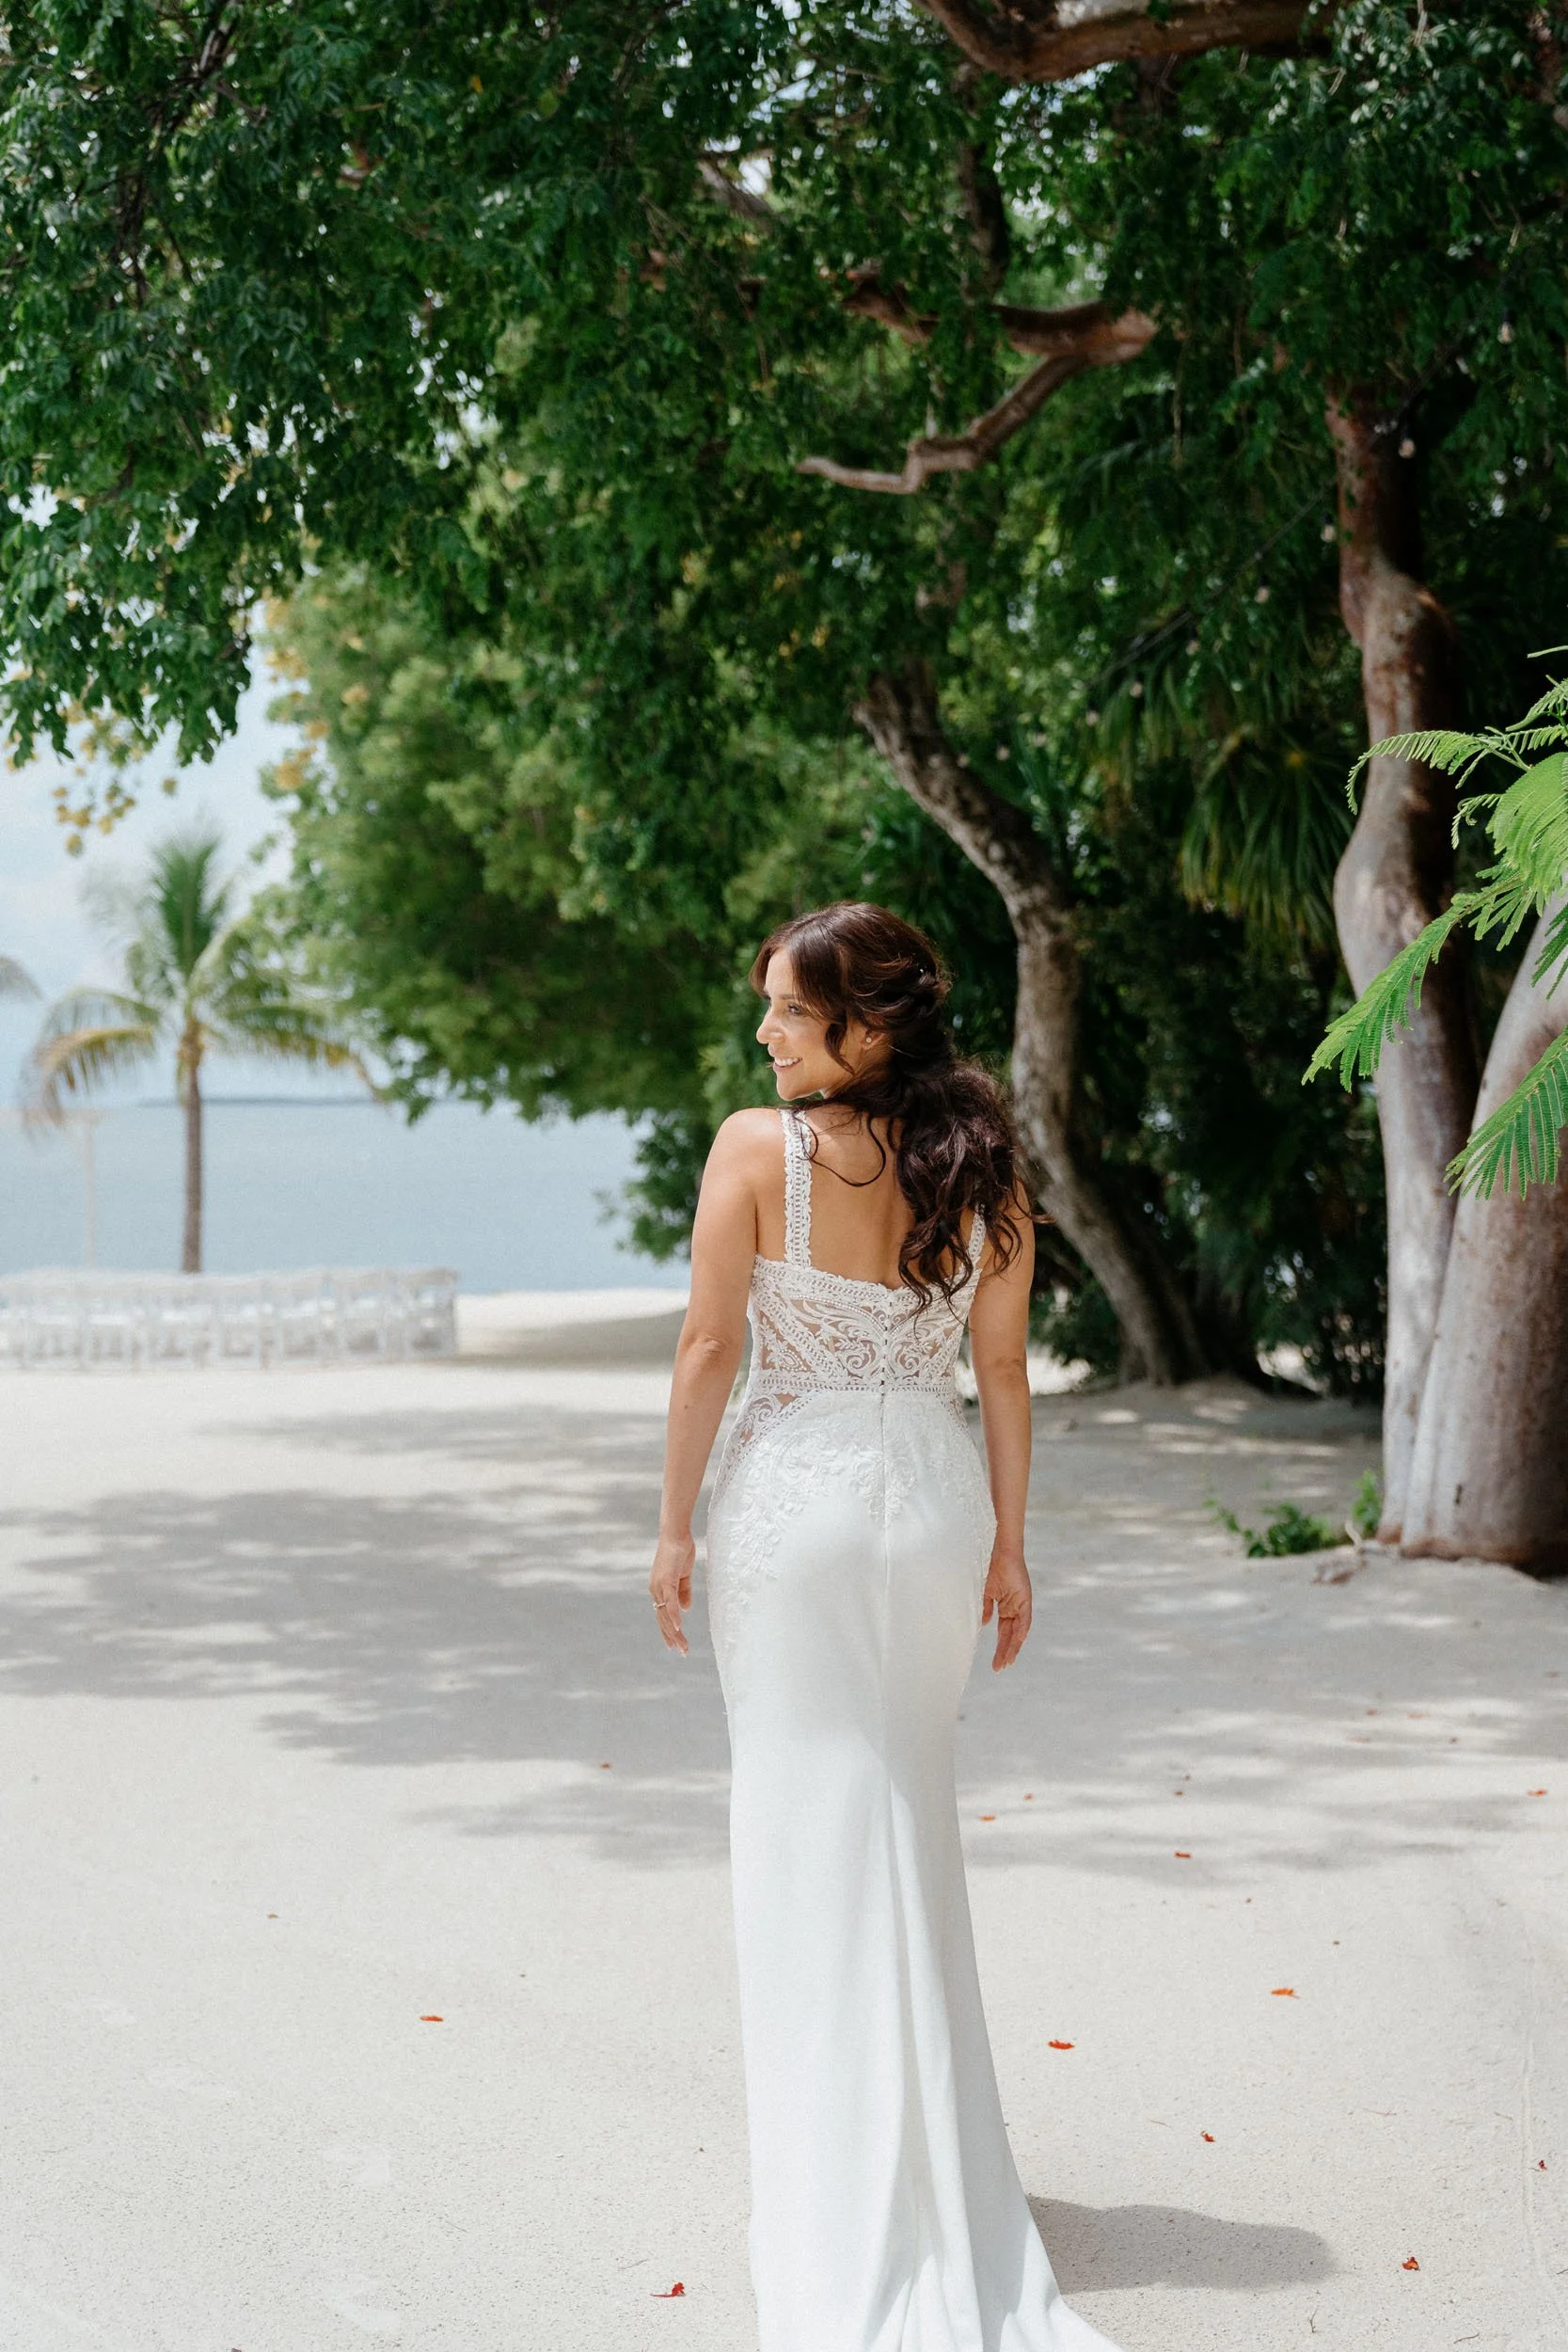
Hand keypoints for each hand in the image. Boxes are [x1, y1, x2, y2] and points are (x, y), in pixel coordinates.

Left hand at [649, 1532, 694, 1654]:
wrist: (676, 1533)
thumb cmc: (680, 1551)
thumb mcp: (684, 1575)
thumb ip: (684, 1592)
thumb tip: (685, 1609)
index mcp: (660, 1590)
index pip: (663, 1615)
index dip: (668, 1631)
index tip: (674, 1646)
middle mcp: (656, 1590)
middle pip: (663, 1619)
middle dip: (672, 1637)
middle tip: (682, 1652)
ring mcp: (659, 1586)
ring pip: (666, 1614)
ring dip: (675, 1631)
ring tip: (683, 1646)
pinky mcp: (666, 1580)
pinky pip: (670, 1601)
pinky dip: (674, 1614)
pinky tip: (679, 1626)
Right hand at [982, 1548, 1031, 1670]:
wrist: (996, 1549)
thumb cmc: (989, 1567)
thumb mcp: (984, 1592)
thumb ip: (985, 1608)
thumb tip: (985, 1624)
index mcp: (1005, 1607)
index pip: (1003, 1632)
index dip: (1000, 1648)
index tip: (995, 1664)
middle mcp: (1014, 1608)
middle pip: (1011, 1635)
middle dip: (1005, 1652)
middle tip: (999, 1668)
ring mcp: (1020, 1603)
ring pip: (1019, 1630)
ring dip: (1014, 1645)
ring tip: (1008, 1661)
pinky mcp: (1025, 1597)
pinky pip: (1025, 1616)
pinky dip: (1022, 1628)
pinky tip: (1019, 1640)